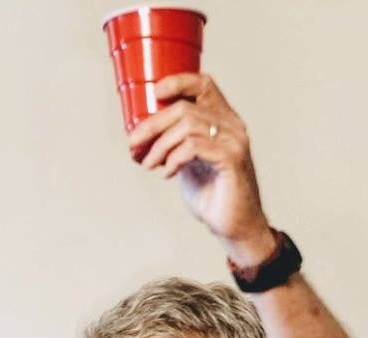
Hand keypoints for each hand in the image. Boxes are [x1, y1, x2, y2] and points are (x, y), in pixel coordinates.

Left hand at [128, 73, 276, 266]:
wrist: (234, 225)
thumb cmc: (212, 195)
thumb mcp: (188, 163)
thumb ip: (173, 146)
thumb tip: (140, 138)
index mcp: (222, 120)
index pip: (203, 84)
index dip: (179, 81)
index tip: (155, 93)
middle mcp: (231, 125)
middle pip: (185, 107)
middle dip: (152, 124)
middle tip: (133, 143)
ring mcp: (233, 141)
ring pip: (187, 125)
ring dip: (159, 145)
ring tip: (149, 164)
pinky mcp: (231, 159)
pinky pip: (194, 147)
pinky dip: (173, 158)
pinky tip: (168, 173)